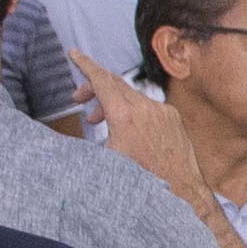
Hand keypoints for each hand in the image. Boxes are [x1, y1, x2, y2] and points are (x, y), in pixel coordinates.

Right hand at [75, 53, 198, 197]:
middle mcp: (145, 108)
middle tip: (78, 99)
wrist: (179, 194)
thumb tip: (67, 138)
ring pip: (131, 96)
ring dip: (112, 103)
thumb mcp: (104, 162)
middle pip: (114, 84)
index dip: (85, 65)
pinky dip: (132, 112)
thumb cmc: (139, 184)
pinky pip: (148, 107)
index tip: (74, 53)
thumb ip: (86, 141)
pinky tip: (127, 131)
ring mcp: (162, 111)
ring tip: (98, 121)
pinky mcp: (173, 118)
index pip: (101, 80)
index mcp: (124, 116)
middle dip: (93, 88)